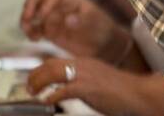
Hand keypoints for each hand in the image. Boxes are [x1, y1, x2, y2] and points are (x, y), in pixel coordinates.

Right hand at [20, 0, 127, 60]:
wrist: (104, 46)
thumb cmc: (102, 30)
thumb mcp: (96, 23)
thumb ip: (82, 20)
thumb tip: (67, 19)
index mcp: (70, 0)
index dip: (45, 4)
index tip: (42, 16)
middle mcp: (59, 6)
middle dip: (29, 7)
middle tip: (27, 19)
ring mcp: (53, 18)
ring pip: (33, 13)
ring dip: (26, 20)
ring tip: (29, 31)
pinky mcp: (49, 32)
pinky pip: (35, 28)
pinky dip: (30, 32)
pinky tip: (35, 39)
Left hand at [27, 57, 163, 115]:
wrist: (135, 92)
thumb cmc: (118, 89)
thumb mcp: (97, 78)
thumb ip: (82, 79)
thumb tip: (65, 87)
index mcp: (84, 62)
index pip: (56, 61)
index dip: (41, 69)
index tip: (33, 77)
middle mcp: (82, 65)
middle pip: (51, 65)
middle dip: (35, 75)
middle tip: (28, 86)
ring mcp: (84, 76)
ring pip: (54, 73)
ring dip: (39, 83)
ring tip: (33, 92)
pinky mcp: (87, 88)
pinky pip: (64, 90)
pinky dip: (52, 95)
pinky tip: (47, 101)